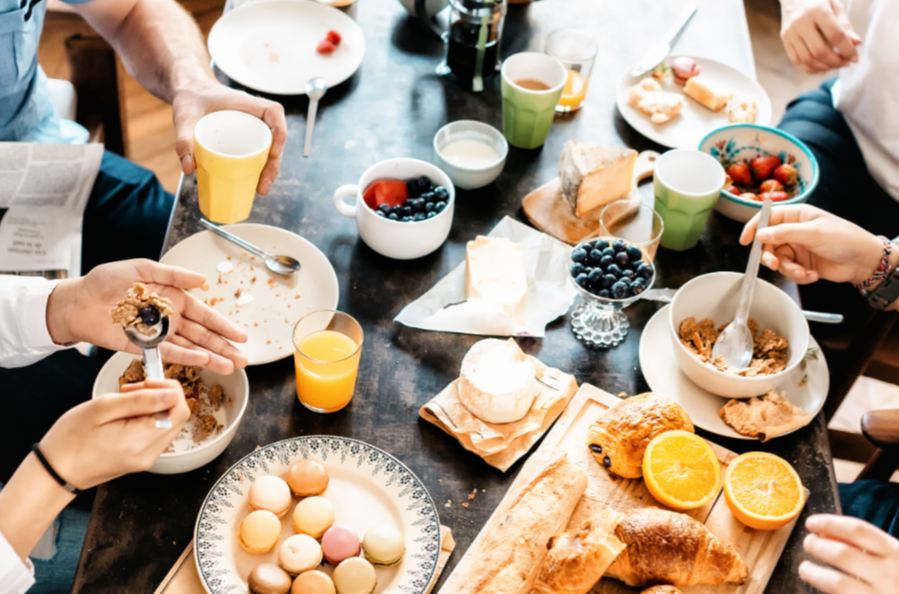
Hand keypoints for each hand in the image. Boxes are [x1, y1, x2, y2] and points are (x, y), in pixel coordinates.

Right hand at [38, 379, 189, 489]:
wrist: (55, 472)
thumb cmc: (70, 440)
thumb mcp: (102, 409)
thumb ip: (140, 400)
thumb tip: (171, 393)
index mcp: (141, 441)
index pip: (180, 410)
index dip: (169, 389)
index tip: (146, 382)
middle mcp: (149, 454)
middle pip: (177, 416)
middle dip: (160, 396)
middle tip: (130, 391)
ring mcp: (146, 459)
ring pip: (167, 423)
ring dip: (152, 407)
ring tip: (123, 403)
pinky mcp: (141, 459)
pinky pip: (155, 433)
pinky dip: (146, 419)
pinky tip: (124, 416)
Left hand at [46, 259, 247, 372]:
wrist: (77, 300)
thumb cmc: (106, 281)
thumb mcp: (142, 268)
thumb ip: (173, 274)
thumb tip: (201, 279)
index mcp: (173, 299)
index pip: (205, 315)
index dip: (224, 326)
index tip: (242, 336)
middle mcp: (170, 319)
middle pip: (203, 336)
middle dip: (224, 347)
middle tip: (243, 359)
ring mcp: (157, 335)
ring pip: (190, 348)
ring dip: (211, 357)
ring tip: (231, 367)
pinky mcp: (142, 347)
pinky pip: (167, 353)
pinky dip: (185, 357)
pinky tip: (203, 361)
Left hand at [173, 80, 286, 194]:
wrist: (189, 92)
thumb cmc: (190, 98)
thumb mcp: (184, 117)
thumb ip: (184, 140)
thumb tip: (189, 167)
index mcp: (244, 102)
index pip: (273, 112)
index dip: (279, 133)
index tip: (273, 153)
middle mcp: (253, 113)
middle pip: (276, 136)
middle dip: (274, 162)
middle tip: (263, 184)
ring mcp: (252, 124)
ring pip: (271, 145)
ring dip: (270, 167)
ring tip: (261, 188)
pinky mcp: (247, 133)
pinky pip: (260, 147)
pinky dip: (261, 164)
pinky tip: (255, 180)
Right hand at [740, 204, 884, 284]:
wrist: (865, 261)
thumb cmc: (845, 238)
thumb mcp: (814, 233)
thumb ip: (785, 233)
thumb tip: (761, 234)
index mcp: (796, 216)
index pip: (767, 218)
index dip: (753, 228)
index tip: (745, 242)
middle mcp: (793, 231)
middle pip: (768, 244)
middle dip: (770, 257)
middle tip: (774, 264)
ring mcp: (798, 248)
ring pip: (778, 261)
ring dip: (789, 270)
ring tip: (803, 272)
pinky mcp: (802, 263)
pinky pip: (790, 272)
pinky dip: (799, 276)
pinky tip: (812, 275)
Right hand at [780, 0, 860, 72]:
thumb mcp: (834, 5)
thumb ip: (844, 24)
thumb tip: (855, 43)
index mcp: (818, 10)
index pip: (835, 36)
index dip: (847, 50)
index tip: (855, 58)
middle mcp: (801, 22)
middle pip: (820, 51)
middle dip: (836, 61)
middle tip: (846, 63)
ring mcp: (791, 32)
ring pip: (808, 59)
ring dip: (824, 66)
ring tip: (836, 66)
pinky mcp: (784, 39)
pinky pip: (797, 60)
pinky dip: (810, 68)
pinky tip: (822, 68)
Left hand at [800, 514, 898, 593]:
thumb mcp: (892, 557)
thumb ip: (863, 545)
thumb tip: (825, 533)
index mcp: (896, 553)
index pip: (857, 530)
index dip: (829, 523)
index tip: (811, 522)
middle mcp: (890, 574)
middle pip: (843, 554)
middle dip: (818, 547)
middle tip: (808, 544)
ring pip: (837, 583)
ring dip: (814, 573)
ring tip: (805, 568)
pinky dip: (827, 592)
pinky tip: (821, 589)